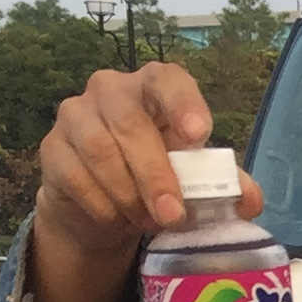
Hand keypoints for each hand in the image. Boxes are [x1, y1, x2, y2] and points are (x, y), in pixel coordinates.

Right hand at [35, 62, 258, 261]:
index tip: (198, 135)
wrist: (104, 206)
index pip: (167, 81)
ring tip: (146, 219)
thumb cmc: (156, 177)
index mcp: (153, 87)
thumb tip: (249, 200)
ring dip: (128, 193)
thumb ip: (222, 183)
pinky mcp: (52, 148)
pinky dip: (102, 205)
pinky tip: (117, 218)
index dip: (182, 104)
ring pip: (99, 150)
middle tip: (172, 214)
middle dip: (155, 174)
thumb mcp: (193, 179)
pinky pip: (75, 177)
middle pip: (130, 124)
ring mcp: (75, 115)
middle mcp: (110, 90)